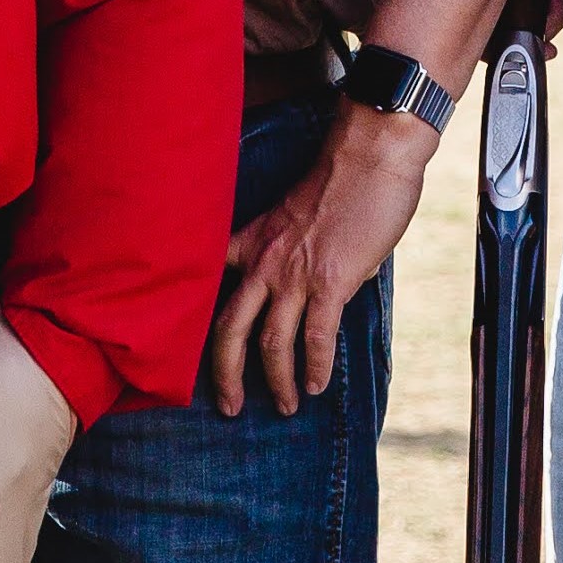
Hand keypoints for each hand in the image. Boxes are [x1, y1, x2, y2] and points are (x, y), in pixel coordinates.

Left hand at [207, 104, 429, 414]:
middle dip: (225, 375)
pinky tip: (316, 385)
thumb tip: (322, 287)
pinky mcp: (331, 282)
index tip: (192, 351)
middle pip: (229, 329)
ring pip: (270, 342)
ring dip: (277, 381)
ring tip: (286, 406)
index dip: (196, 320)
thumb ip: (298, 252)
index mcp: (254, 240)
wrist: (370, 155)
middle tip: (228, 407)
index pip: (210, 284)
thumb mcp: (299, 213)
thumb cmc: (344, 177)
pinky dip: (315, 366)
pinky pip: (316, 337)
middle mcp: (265, 262)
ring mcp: (295, 274)